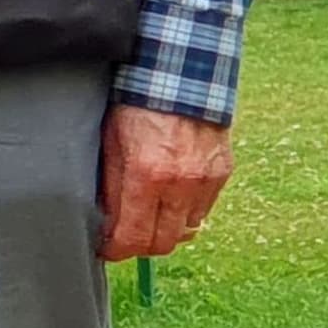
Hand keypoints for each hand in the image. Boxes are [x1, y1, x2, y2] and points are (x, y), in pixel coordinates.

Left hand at [99, 102, 231, 262]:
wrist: (181, 76)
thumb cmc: (136, 106)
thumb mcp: (110, 143)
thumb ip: (110, 186)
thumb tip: (104, 223)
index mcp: (147, 175)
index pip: (133, 238)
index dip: (116, 251)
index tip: (106, 250)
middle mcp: (180, 183)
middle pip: (162, 243)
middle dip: (140, 247)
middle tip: (125, 238)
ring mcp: (206, 179)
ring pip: (185, 231)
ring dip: (165, 231)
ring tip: (147, 217)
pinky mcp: (223, 173)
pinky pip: (203, 210)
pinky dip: (185, 212)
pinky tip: (170, 198)